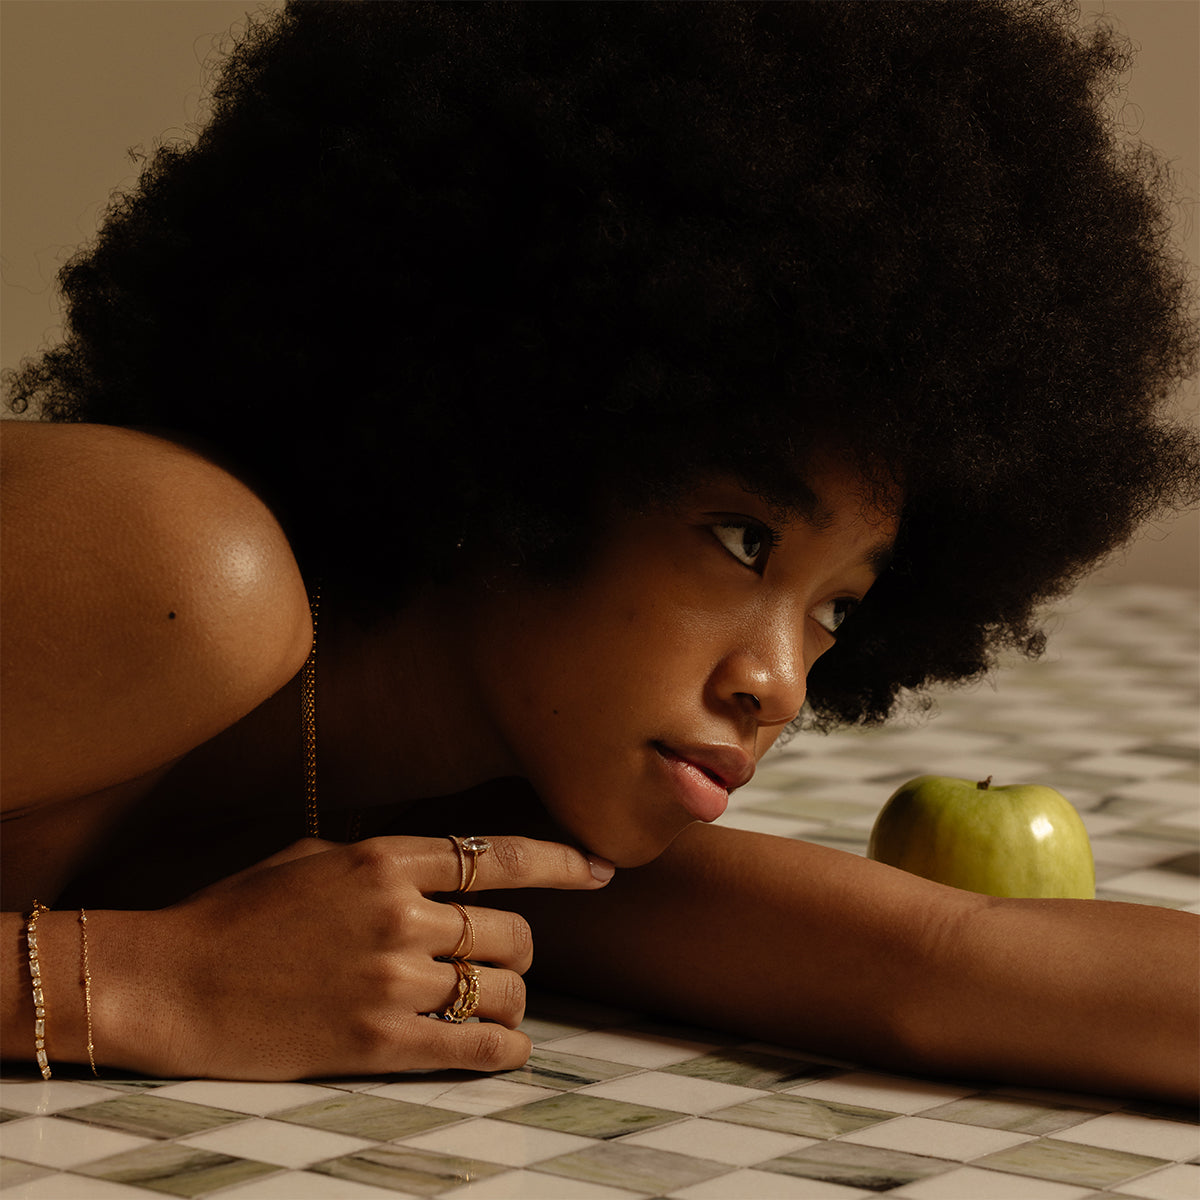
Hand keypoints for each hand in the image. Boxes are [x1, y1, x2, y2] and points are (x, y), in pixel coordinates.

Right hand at [97, 835, 613, 1079]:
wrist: (169, 983)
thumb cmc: (233, 915)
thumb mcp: (309, 859)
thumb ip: (380, 859)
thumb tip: (438, 869)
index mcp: (382, 858)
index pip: (497, 855)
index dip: (561, 861)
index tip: (600, 870)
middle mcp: (398, 913)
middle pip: (512, 931)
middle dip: (520, 948)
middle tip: (505, 961)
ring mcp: (391, 979)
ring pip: (503, 987)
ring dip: (510, 998)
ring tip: (494, 1004)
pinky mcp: (377, 1041)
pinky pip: (477, 1047)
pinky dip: (506, 1048)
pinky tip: (507, 1048)